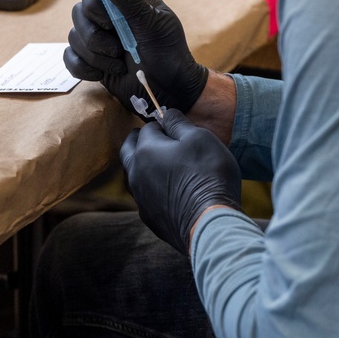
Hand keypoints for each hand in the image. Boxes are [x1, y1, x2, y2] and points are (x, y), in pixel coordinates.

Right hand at [64, 0, 208, 114]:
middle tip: (118, 50)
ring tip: (119, 66)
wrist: (168, 89)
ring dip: (95, 57)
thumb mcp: (151, 23)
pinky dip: (82, 68)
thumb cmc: (167, 52)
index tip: (110, 24)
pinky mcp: (92, 60)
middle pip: (78, 13)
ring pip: (73, 37)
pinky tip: (101, 75)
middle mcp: (108, 17)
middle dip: (95, 37)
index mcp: (124, 1)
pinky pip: (69, 58)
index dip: (94, 6)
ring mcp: (99, 38)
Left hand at [120, 109, 241, 254]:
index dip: (161, 124)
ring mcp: (141, 199)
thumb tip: (165, 113)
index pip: (148, 128)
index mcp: (145, 151)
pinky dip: (152, 187)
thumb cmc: (207, 175)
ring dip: (143, 165)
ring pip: (134, 174)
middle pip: (129, 150)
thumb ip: (178, 123)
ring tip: (160, 162)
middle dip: (139, 140)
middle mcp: (135, 174)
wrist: (210, 224)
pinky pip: (145, 195)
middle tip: (154, 136)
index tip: (172, 124)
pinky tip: (166, 189)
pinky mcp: (150, 218)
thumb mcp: (199, 138)